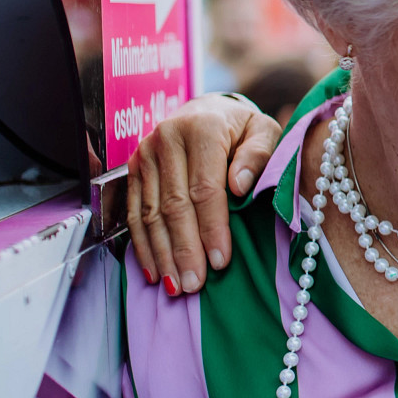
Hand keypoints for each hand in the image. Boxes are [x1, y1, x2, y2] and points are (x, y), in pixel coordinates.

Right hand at [127, 94, 280, 293]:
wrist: (208, 111)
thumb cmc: (244, 129)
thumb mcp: (264, 132)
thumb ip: (258, 155)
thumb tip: (240, 186)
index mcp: (202, 129)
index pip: (205, 189)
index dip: (212, 228)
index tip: (220, 261)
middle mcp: (166, 139)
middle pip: (173, 205)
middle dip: (184, 249)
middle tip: (194, 284)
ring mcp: (144, 154)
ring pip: (149, 213)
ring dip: (161, 254)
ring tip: (175, 286)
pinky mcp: (132, 169)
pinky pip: (133, 212)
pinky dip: (142, 244)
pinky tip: (152, 270)